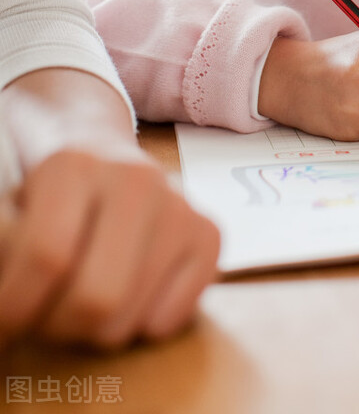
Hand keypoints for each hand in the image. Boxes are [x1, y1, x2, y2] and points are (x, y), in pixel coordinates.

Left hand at [0, 69, 219, 348]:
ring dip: (92, 332)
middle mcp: (136, 179)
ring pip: (128, 318)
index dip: (15, 306)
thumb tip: (5, 304)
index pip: (46, 257)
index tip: (4, 322)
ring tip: (80, 304)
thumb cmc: (50, 196)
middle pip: (94, 298)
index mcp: (75, 165)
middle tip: (44, 319)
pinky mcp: (208, 233)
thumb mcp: (13, 208)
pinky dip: (139, 326)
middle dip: (56, 327)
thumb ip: (5, 242)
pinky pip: (170, 319)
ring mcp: (179, 205)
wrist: (103, 155)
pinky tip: (125, 295)